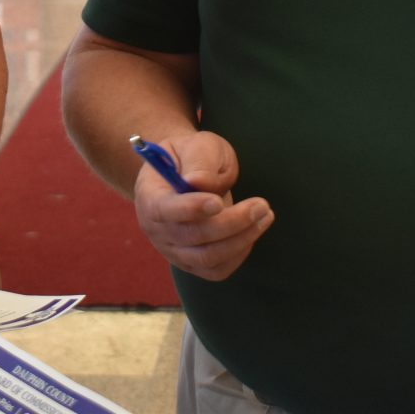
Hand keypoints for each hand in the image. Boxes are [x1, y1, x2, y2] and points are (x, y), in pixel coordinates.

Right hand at [133, 131, 272, 281]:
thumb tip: (199, 183)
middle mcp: (156, 228)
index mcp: (150, 194)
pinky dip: (238, 254)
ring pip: (207, 258)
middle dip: (231, 223)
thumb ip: (199, 162)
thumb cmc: (192, 155)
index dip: (190, 209)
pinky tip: (251, 231)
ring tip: (265, 215)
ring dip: (241, 239)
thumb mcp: (197, 145)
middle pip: (192, 237)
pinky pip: (215, 270)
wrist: (187, 171)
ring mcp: (173, 249)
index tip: (218, 202)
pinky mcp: (191, 262)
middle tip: (262, 205)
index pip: (163, 210)